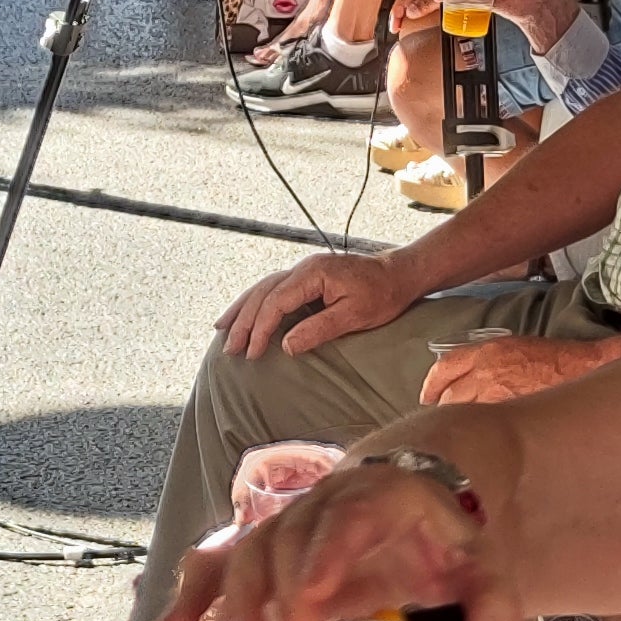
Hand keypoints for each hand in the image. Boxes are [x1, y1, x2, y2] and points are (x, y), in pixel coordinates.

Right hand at [165, 451, 495, 620]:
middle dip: (286, 600)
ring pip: (248, 547)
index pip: (345, 520)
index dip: (325, 554)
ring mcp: (290, 520)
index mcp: (380, 497)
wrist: (417, 492)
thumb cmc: (447, 536)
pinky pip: (220, 558)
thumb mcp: (483, 565)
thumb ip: (491, 607)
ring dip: (240, 598)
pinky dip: (193, 591)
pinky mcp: (267, 543)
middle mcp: (324, 502)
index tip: (312, 596)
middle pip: (289, 541)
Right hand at [222, 247, 413, 359]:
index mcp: (313, 273)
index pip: (276, 301)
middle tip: (230, 349)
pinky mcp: (306, 277)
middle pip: (262, 294)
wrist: (398, 273)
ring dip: (242, 310)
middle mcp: (303, 268)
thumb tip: (286, 345)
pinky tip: (245, 313)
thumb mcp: (355, 316)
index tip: (252, 352)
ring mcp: (303, 270)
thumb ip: (320, 329)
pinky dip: (255, 302)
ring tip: (222, 330)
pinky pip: (272, 288)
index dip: (261, 328)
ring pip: (262, 288)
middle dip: (243, 322)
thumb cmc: (382, 294)